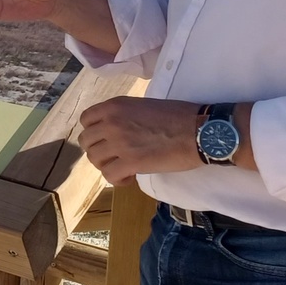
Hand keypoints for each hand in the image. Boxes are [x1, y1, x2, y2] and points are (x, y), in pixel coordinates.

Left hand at [79, 98, 205, 184]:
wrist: (199, 131)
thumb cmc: (179, 116)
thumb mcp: (144, 106)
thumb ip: (125, 116)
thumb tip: (117, 130)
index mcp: (115, 106)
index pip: (86, 120)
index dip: (94, 132)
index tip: (105, 139)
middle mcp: (112, 122)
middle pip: (87, 141)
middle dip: (98, 150)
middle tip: (114, 156)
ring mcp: (120, 142)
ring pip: (94, 159)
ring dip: (107, 165)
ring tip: (123, 167)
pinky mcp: (131, 162)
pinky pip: (108, 175)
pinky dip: (117, 179)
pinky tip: (129, 177)